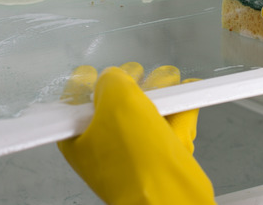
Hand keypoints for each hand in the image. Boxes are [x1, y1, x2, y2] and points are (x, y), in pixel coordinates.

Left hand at [57, 63, 214, 204]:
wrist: (169, 196)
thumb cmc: (135, 158)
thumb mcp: (117, 102)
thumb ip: (113, 79)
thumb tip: (117, 76)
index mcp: (78, 137)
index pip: (74, 103)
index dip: (85, 82)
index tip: (91, 69)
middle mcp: (103, 145)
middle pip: (115, 103)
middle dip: (132, 82)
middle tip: (138, 73)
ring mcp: (132, 152)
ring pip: (145, 111)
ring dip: (161, 90)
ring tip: (170, 80)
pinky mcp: (160, 157)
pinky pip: (168, 124)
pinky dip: (179, 108)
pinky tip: (188, 92)